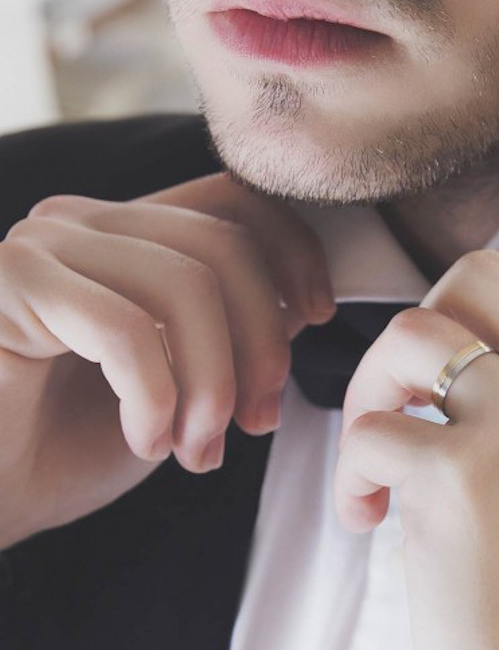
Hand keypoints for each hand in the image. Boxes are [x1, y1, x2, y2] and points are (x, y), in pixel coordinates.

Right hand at [0, 173, 335, 548]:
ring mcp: (45, 247)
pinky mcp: (11, 285)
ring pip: (187, 286)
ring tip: (199, 447)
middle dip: (262, 343)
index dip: (293, 251)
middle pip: (224, 246)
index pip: (233, 202)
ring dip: (212, 384)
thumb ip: (233, 334)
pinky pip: (126, 330)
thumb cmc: (78, 442)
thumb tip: (299, 305)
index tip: (318, 313)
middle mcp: (88, 224)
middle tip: (258, 421)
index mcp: (132, 236)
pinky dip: (155, 399)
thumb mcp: (182, 385)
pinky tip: (145, 442)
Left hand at [334, 242, 498, 649]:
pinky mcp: (461, 478)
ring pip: (411, 333)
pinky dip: (353, 467)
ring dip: (372, 385)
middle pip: (480, 273)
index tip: (462, 336)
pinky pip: (370, 428)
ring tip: (378, 445)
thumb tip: (473, 321)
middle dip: (427, 317)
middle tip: (413, 385)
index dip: (490, 288)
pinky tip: (370, 510)